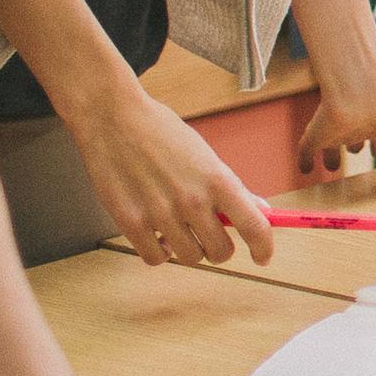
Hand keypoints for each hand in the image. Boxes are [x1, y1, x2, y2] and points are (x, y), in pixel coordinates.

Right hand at [70, 83, 270, 267]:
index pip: (254, 227)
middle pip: (221, 252)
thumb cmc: (161, 132)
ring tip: (178, 227)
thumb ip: (232, 187)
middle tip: (208, 233)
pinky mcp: (130, 223)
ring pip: (190, 257)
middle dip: (219, 246)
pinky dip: (160, 252)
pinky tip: (158, 235)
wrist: (113, 117)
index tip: (262, 257)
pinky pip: (156, 259)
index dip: (263, 248)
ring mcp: (161, 213)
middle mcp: (192, 200)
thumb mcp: (205, 154)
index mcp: (218, 180)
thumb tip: (261, 211)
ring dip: (189, 248)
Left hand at [295, 61, 375, 184]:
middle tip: (354, 153)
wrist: (361, 92)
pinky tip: (304, 169)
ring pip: (333, 142)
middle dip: (356, 145)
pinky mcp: (317, 132)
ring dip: (332, 156)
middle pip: (356, 136)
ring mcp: (336, 127)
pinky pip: (307, 148)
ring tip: (331, 168)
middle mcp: (358, 123)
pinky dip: (305, 159)